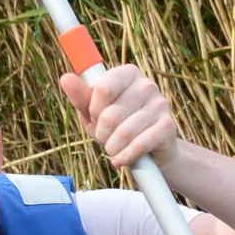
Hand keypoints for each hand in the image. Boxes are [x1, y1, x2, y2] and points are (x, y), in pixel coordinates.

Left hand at [58, 62, 178, 170]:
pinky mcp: (168, 127)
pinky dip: (125, 157)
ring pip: (124, 132)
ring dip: (112, 148)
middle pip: (110, 114)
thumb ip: (82, 97)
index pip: (102, 89)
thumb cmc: (120, 126)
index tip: (97, 117)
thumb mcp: (96, 112)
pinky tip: (121, 160)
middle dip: (102, 133)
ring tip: (114, 150)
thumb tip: (65, 79)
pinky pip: (139, 145)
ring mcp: (160, 105)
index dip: (94, 110)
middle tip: (106, 138)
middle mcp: (147, 85)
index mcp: (128, 73)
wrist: (153, 149)